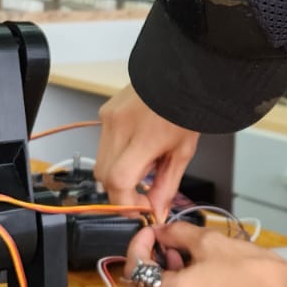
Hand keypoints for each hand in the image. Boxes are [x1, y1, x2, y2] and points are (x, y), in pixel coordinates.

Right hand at [95, 85, 200, 220]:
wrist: (180, 75)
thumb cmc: (186, 108)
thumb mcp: (183, 152)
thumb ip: (167, 185)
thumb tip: (156, 212)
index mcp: (145, 137)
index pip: (119, 181)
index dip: (127, 203)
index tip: (141, 208)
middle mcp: (120, 126)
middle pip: (105, 178)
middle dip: (121, 192)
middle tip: (142, 193)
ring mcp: (109, 118)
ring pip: (100, 163)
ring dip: (118, 174)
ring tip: (142, 164)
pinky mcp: (104, 112)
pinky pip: (102, 145)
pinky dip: (116, 155)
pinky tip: (135, 147)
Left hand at [124, 222, 286, 286]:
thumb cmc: (252, 269)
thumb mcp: (209, 241)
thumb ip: (176, 234)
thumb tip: (160, 232)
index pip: (136, 271)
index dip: (138, 246)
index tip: (150, 231)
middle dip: (142, 269)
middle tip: (157, 246)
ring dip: (156, 281)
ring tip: (178, 256)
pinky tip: (191, 272)